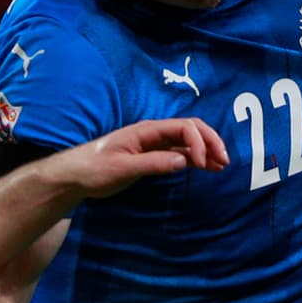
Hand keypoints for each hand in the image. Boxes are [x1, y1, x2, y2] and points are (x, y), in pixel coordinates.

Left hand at [76, 117, 228, 197]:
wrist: (77, 175)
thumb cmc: (95, 169)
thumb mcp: (122, 168)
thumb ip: (152, 163)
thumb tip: (183, 160)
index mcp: (146, 130)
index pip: (183, 127)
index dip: (199, 142)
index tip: (203, 163)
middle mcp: (153, 133)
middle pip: (190, 129)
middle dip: (210, 141)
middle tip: (225, 161)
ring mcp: (154, 144)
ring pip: (188, 141)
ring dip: (206, 150)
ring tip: (222, 165)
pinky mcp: (152, 156)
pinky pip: (180, 152)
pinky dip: (195, 159)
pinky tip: (206, 167)